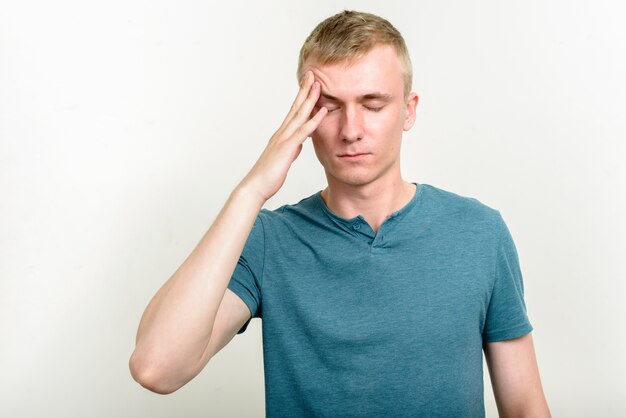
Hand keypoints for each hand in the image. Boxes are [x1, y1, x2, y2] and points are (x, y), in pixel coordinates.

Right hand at [238, 70, 326, 202]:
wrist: (255, 187)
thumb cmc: (267, 176)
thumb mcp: (283, 159)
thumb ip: (291, 150)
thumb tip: (298, 145)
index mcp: (281, 135)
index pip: (293, 111)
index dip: (301, 97)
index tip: (309, 84)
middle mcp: (282, 132)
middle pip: (296, 106)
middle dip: (305, 89)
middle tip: (313, 73)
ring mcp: (284, 138)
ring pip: (299, 114)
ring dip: (310, 98)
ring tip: (319, 84)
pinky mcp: (287, 148)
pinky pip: (303, 131)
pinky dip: (314, 120)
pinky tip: (323, 111)